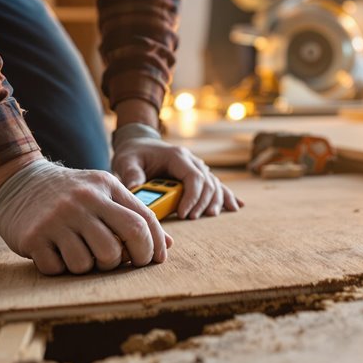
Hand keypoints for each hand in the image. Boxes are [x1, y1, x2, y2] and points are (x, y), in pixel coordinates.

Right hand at [0, 157, 171, 274]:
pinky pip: (58, 269)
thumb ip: (135, 214)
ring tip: (78, 252)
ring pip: (87, 263)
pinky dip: (60, 268)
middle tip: (114, 261)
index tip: (153, 261)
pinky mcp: (33, 236)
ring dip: (87, 266)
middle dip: (122, 262)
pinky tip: (55, 252)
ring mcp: (57, 218)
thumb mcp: (103, 192)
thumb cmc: (71, 194)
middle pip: (118, 247)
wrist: (18, 181)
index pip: (142, 222)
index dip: (153, 248)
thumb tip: (167, 245)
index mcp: (106, 186)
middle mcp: (83, 200)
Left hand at [111, 124, 242, 219]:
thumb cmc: (133, 154)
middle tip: (191, 218)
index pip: (194, 177)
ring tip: (210, 215)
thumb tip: (135, 189)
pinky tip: (236, 206)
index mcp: (177, 157)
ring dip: (215, 201)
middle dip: (202, 202)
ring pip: (215, 184)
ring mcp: (197, 167)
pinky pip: (216, 185)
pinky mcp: (198, 175)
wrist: (139, 144)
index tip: (184, 214)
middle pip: (207, 183)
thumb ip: (130, 174)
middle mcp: (191, 161)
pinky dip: (226, 196)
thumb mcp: (126, 161)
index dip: (193, 197)